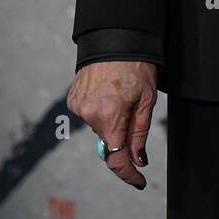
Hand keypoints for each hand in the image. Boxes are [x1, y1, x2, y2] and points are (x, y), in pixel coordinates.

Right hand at [66, 60, 157, 188]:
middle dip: (122, 133)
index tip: (139, 181)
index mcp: (110, 116)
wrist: (113, 38)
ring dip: (110, 119)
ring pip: (99, 126)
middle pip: (109, 140)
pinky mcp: (72, 99)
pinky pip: (89, 113)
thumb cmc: (135, 65)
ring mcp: (78, 106)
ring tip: (120, 93)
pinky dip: (99, 109)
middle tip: (134, 109)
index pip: (116, 159)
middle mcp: (89, 115)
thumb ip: (139, 132)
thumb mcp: (146, 99)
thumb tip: (138, 160)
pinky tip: (107, 91)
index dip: (129, 174)